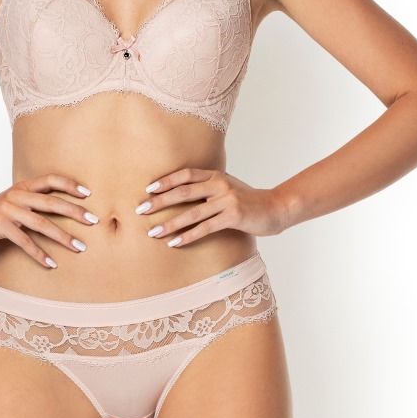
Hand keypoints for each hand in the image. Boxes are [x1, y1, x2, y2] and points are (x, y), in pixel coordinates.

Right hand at [0, 173, 99, 267]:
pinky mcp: (0, 226)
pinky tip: (52, 264)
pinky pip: (24, 241)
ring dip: (63, 237)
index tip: (89, 194)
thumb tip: (64, 208)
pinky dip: (40, 254)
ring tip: (80, 248)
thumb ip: (33, 202)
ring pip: (41, 224)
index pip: (50, 180)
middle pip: (51, 202)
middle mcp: (16, 195)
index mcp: (22, 186)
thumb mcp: (14, 203)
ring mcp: (7, 210)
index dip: (70, 184)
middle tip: (94, 221)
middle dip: (75, 212)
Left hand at [134, 167, 287, 245]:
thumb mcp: (227, 187)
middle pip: (183, 191)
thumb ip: (208, 187)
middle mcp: (219, 184)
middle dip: (160, 201)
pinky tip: (174, 242)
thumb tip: (181, 193)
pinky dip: (187, 236)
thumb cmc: (247, 200)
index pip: (186, 174)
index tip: (148, 189)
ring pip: (192, 212)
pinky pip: (205, 228)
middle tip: (141, 210)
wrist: (275, 208)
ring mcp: (227, 200)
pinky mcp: (233, 216)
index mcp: (216, 175)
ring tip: (153, 232)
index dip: (166, 181)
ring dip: (170, 223)